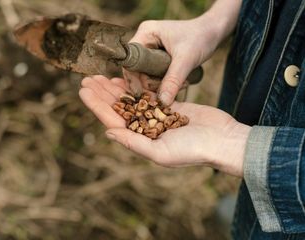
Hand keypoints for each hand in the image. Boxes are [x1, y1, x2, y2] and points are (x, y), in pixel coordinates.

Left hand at [79, 75, 250, 176]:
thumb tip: (107, 132)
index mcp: (140, 140)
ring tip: (100, 76)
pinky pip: (147, 94)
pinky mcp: (169, 106)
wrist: (221, 140)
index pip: (112, 121)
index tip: (83, 91)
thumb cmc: (193, 150)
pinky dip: (135, 85)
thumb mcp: (161, 152)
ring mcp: (157, 116)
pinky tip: (125, 76)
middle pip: (118, 108)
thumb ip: (134, 143)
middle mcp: (145, 129)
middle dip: (102, 94)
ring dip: (115, 88)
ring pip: (131, 99)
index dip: (96, 106)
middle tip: (86, 79)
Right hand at [125, 0, 242, 104]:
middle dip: (154, 83)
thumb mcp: (186, 60)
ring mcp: (151, 49)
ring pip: (147, 75)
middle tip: (173, 89)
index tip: (143, 96)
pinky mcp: (158, 57)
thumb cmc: (201, 38)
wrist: (214, 32)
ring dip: (163, 84)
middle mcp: (144, 40)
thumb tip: (162, 102)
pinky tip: (181, 82)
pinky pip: (156, 75)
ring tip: (182, 83)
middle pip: (138, 71)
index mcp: (145, 34)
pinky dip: (167, 82)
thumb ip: (173, 80)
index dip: (133, 80)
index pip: (130, 61)